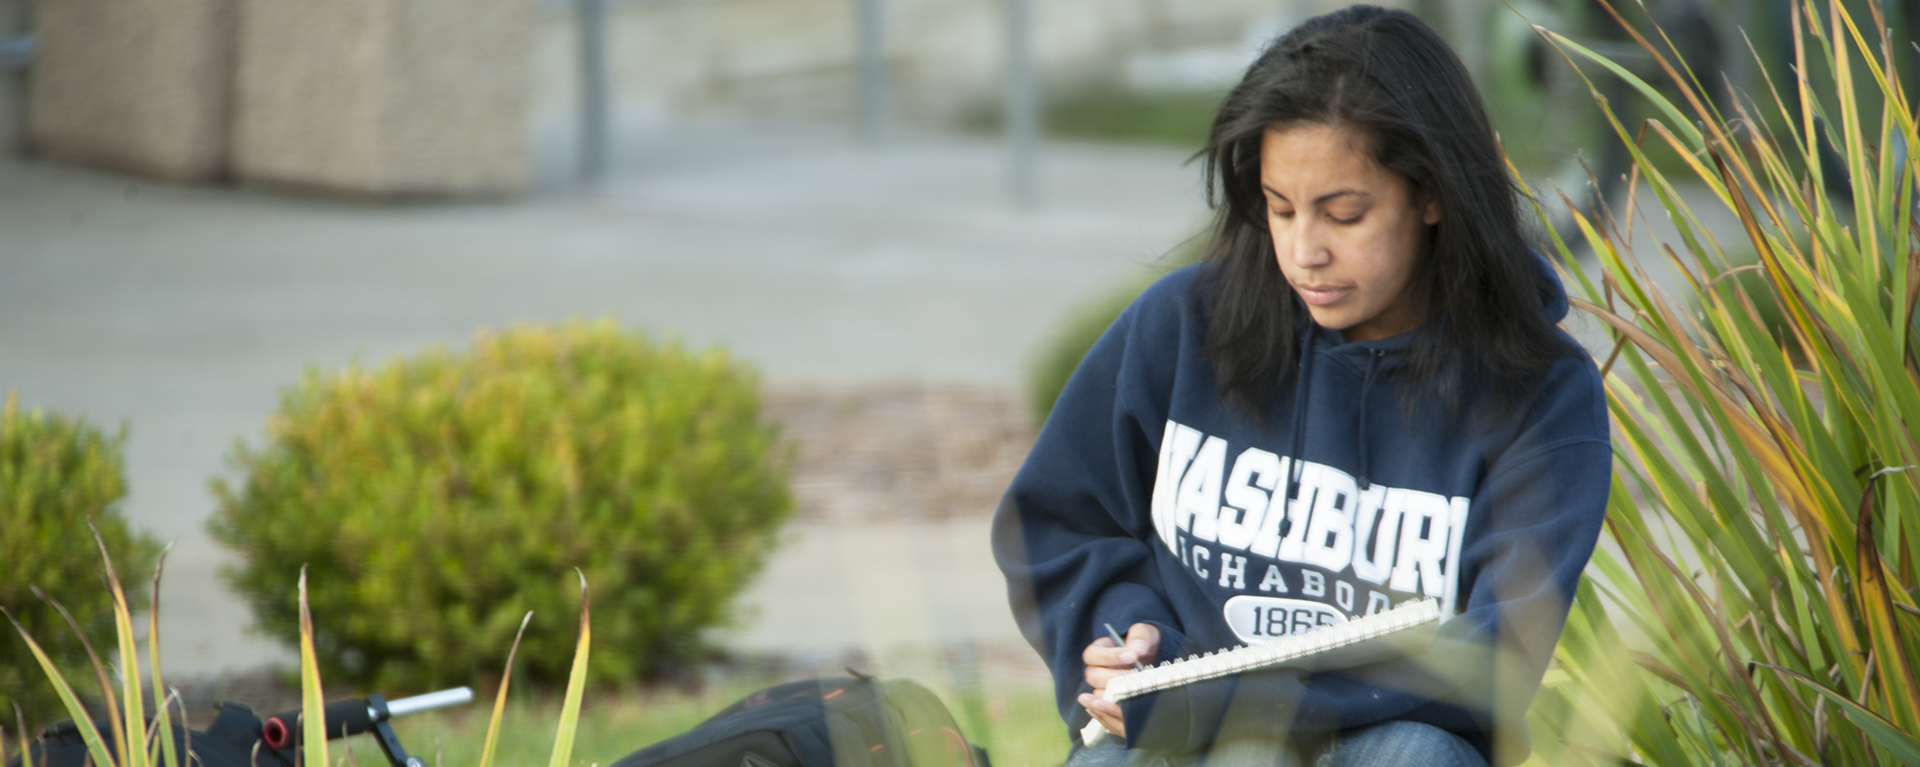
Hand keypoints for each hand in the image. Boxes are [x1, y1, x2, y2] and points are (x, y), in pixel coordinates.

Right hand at [1077, 622, 1159, 738]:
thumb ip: (1140, 637)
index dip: (1109, 656)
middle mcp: (1096, 670)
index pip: (1092, 655)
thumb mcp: (1145, 634)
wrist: (1154, 660)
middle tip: (1136, 674)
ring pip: (1099, 695)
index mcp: (1098, 651)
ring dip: (1117, 693)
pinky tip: (1135, 701)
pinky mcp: (1112, 702)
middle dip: (1114, 676)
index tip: (1131, 656)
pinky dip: (1120, 707)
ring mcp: (1102, 688)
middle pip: (1093, 677)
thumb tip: (1136, 650)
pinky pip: (1110, 709)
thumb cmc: (1145, 644)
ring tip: (1137, 688)